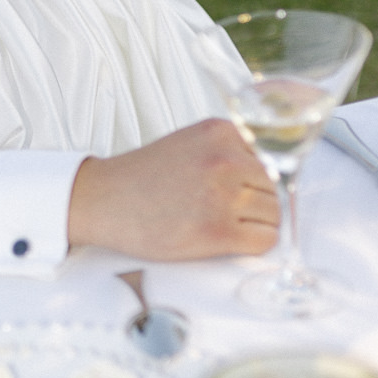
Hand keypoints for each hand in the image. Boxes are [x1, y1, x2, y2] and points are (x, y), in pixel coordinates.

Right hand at [68, 119, 278, 258]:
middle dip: (258, 203)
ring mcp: (222, 195)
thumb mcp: (189, 143)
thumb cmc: (142, 177)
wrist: (102, 200)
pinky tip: (227, 241)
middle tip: (229, 213)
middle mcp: (225, 159)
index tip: (240, 192)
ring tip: (224, 226)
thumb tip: (272, 176)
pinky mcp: (216, 231)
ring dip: (256, 225)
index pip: (271, 158)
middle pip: (275, 188)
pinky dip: (253, 245)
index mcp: (221, 132)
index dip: (256, 180)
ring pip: (274, 215)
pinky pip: (264, 240)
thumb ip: (228, 151)